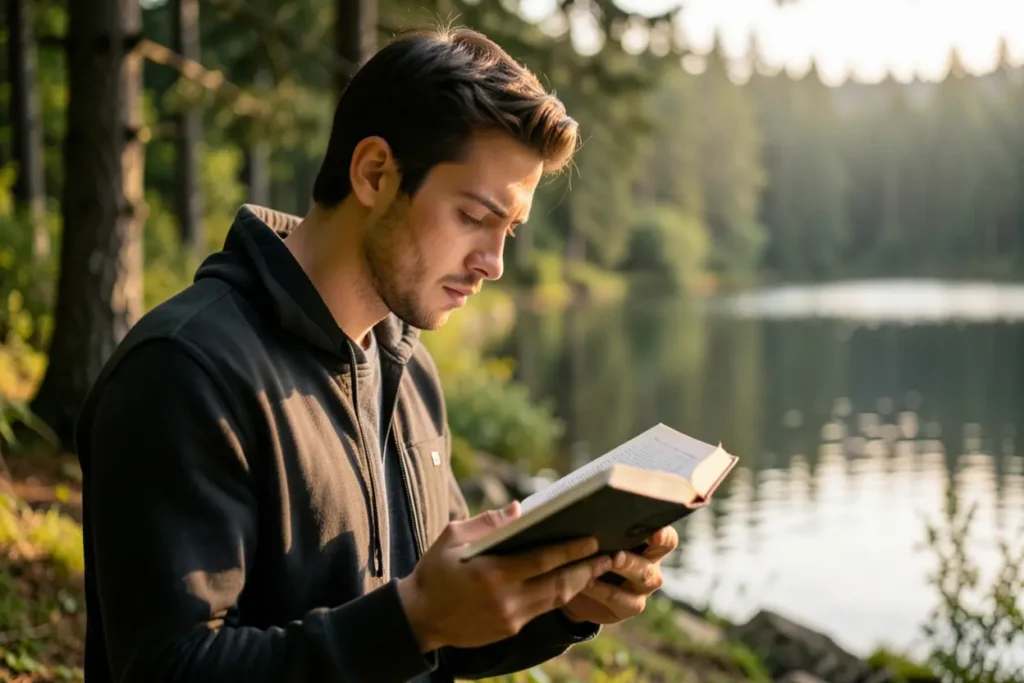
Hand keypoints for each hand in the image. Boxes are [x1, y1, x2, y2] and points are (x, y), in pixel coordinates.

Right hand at [397, 501, 613, 651]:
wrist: (420, 617)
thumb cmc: (434, 571)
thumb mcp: (452, 537)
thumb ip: (488, 523)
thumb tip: (519, 509)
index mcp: (491, 573)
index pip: (542, 560)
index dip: (570, 550)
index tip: (592, 539)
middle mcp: (505, 599)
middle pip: (558, 583)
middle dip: (586, 568)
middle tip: (608, 554)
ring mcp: (510, 618)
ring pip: (555, 599)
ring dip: (578, 583)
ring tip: (597, 567)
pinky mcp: (510, 629)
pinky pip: (543, 609)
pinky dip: (560, 594)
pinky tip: (570, 581)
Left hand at [559, 525, 677, 624]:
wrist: (579, 587)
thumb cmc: (591, 553)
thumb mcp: (597, 540)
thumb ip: (604, 529)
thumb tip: (594, 512)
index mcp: (649, 544)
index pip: (667, 539)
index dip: (663, 536)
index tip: (654, 533)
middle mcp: (651, 565)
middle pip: (654, 560)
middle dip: (634, 558)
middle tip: (616, 555)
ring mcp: (643, 588)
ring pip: (644, 578)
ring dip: (625, 571)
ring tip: (604, 565)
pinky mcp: (631, 606)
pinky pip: (622, 600)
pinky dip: (603, 590)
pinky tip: (587, 583)